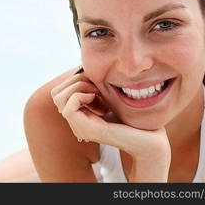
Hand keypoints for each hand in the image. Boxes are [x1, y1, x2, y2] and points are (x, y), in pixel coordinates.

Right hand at [50, 69, 170, 181]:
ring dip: (78, 87)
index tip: (96, 84)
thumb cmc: (134, 115)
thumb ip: (95, 86)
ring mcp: (80, 128)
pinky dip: (81, 96)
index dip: (75, 81)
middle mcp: (77, 123)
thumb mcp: (109, 96)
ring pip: (58, 98)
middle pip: (56, 94)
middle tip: (96, 87)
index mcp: (81, 116)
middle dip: (75, 81)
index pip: (59, 92)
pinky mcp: (87, 130)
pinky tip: (100, 100)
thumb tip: (83, 68)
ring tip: (97, 92)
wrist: (149, 135)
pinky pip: (68, 107)